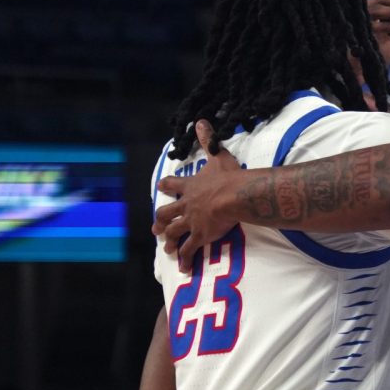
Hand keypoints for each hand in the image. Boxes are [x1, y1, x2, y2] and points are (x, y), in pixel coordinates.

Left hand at [152, 120, 244, 271]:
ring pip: (175, 233)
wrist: (233, 195)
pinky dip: (185, 259)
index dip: (167, 186)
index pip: (172, 185)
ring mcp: (192, 222)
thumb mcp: (218, 154)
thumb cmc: (228, 176)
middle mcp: (186, 205)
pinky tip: (183, 268)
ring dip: (170, 241)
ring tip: (166, 249)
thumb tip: (201, 120)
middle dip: (160, 221)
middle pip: (166, 214)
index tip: (161, 188)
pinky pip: (190, 250)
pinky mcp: (200, 236)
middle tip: (156, 228)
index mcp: (190, 187)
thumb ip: (209, 139)